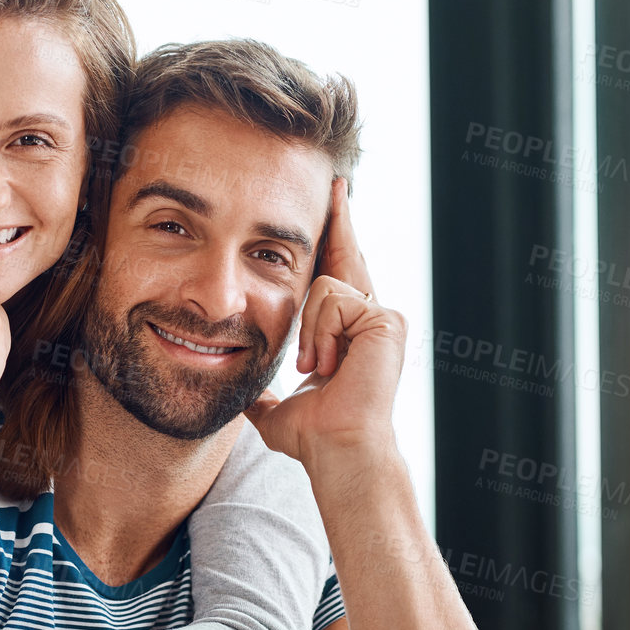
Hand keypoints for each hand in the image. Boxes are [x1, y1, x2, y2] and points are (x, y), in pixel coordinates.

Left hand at [244, 178, 406, 462]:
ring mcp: (383, 317)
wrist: (336, 448)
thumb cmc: (314, 437)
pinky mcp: (386, 318)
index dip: (332, 243)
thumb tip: (242, 403)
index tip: (328, 209)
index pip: (337, 277)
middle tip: (334, 181)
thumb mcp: (277, 411)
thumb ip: (265, 399)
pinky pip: (333, 298)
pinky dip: (319, 333)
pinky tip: (329, 364)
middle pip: (346, 259)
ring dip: (308, 332)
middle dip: (338, 220)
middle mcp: (373, 320)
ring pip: (324, 286)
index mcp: (350, 335)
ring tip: (318, 369)